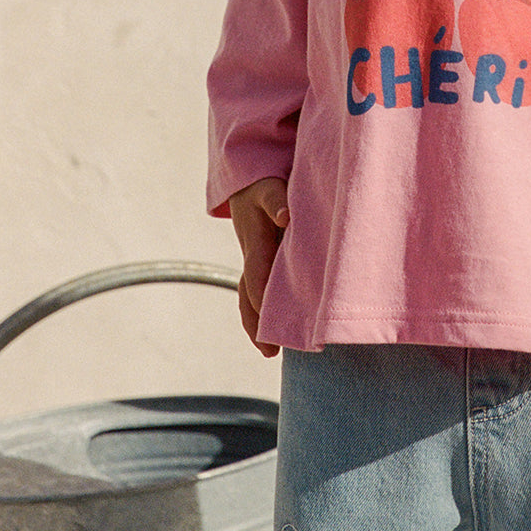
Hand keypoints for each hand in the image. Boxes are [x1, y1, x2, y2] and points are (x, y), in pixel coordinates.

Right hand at [228, 176, 289, 357]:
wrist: (246, 179)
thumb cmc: (262, 183)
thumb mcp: (269, 186)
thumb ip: (277, 199)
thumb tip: (285, 216)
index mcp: (255, 242)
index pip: (257, 275)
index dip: (263, 299)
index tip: (272, 322)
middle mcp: (251, 255)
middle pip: (249, 294)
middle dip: (257, 322)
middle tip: (269, 351)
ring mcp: (254, 260)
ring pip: (250, 295)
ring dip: (257, 321)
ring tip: (269, 351)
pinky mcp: (260, 260)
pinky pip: (257, 290)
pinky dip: (263, 309)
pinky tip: (276, 328)